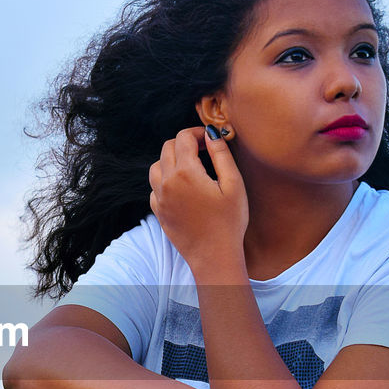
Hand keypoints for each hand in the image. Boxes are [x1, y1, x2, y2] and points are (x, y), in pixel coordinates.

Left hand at [148, 126, 247, 271]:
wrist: (213, 255)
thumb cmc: (229, 221)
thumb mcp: (234, 184)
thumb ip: (221, 155)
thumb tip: (212, 134)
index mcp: (186, 172)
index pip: (183, 137)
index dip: (198, 133)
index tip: (210, 140)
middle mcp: (167, 182)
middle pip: (168, 148)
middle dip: (184, 143)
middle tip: (203, 151)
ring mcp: (159, 198)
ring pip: (156, 166)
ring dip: (171, 160)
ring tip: (191, 168)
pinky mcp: (158, 211)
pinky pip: (155, 187)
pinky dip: (165, 180)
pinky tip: (182, 188)